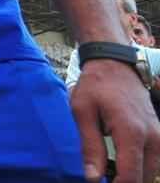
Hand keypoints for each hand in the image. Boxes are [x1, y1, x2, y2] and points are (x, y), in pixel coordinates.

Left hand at [71, 59, 159, 181]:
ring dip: (135, 177)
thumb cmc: (96, 86)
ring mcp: (159, 136)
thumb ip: (90, 147)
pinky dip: (142, 169)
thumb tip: (93, 178)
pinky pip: (156, 162)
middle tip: (103, 179)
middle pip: (145, 178)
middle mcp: (152, 137)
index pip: (131, 176)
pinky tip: (123, 167)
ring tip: (112, 174)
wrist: (116, 65)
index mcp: (131, 132)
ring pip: (153, 173)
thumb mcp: (83, 112)